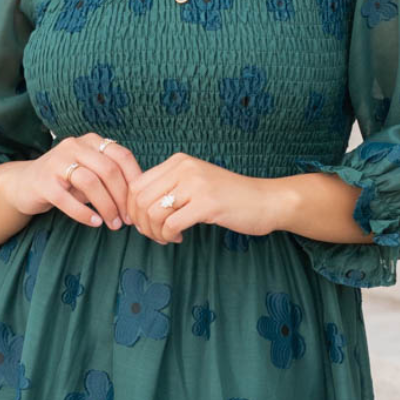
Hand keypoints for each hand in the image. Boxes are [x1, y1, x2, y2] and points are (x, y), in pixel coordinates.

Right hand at [0, 134, 140, 230]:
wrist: (25, 184)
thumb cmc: (66, 182)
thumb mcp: (92, 174)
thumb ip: (113, 179)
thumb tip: (141, 199)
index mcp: (92, 142)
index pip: (122, 156)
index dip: (135, 180)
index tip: (140, 203)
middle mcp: (75, 146)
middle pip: (108, 170)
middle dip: (122, 198)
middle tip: (127, 220)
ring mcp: (57, 161)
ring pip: (90, 182)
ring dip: (106, 207)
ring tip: (113, 224)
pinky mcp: (43, 182)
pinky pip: (67, 199)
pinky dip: (84, 213)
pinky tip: (94, 223)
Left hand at [127, 154, 279, 245]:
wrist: (265, 200)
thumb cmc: (230, 197)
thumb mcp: (196, 183)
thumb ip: (169, 188)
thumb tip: (137, 209)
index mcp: (178, 161)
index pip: (136, 185)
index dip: (133, 209)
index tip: (145, 224)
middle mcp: (184, 168)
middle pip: (140, 200)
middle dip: (143, 224)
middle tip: (156, 235)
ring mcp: (196, 184)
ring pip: (152, 213)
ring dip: (156, 232)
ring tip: (168, 238)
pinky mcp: (206, 204)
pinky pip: (171, 224)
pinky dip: (169, 236)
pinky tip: (179, 238)